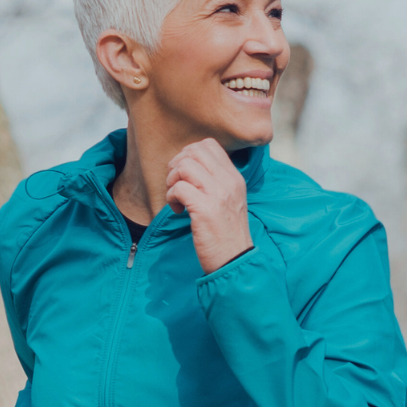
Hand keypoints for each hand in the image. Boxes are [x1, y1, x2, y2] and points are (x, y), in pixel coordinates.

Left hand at [164, 139, 253, 273]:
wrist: (234, 260)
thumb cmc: (227, 234)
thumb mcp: (230, 201)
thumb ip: (216, 182)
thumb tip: (188, 166)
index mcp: (234, 178)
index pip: (209, 145)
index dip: (189, 155)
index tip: (185, 175)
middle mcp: (229, 182)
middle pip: (194, 151)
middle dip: (177, 165)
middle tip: (176, 185)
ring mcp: (218, 195)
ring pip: (185, 166)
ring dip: (173, 181)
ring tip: (177, 198)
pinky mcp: (205, 210)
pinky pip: (179, 188)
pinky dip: (172, 198)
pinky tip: (179, 211)